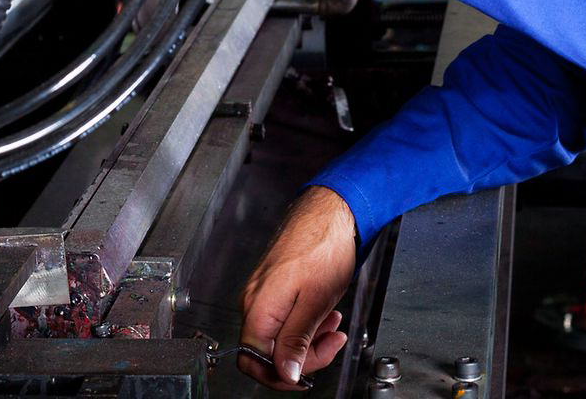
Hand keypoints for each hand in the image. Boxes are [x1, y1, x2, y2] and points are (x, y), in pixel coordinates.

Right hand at [238, 186, 359, 389]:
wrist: (332, 210)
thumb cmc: (324, 245)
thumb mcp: (316, 301)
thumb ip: (296, 341)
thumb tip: (286, 372)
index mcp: (259, 307)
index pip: (252, 361)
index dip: (279, 375)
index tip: (305, 375)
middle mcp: (254, 301)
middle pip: (269, 352)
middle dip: (304, 354)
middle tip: (331, 342)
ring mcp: (263, 294)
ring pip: (280, 336)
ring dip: (310, 338)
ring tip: (332, 323)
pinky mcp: (275, 287)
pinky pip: (285, 318)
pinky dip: (307, 322)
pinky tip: (324, 312)